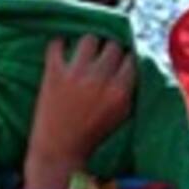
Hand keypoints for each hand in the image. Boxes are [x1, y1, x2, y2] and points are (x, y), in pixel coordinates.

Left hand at [28, 35, 134, 170]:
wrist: (58, 150)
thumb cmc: (93, 133)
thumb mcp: (123, 113)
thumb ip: (132, 88)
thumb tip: (135, 60)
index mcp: (120, 90)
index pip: (132, 57)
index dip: (127, 56)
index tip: (121, 59)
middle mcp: (99, 78)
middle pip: (112, 44)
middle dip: (110, 49)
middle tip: (103, 55)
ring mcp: (75, 74)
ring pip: (89, 39)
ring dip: (88, 43)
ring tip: (85, 51)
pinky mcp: (53, 74)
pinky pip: (56, 45)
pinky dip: (58, 43)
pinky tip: (61, 47)